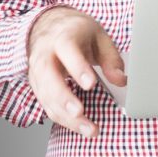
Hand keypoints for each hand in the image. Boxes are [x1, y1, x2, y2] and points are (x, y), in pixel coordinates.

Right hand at [26, 7, 124, 135]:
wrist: (47, 27)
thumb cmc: (75, 33)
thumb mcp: (98, 36)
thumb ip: (110, 58)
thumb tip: (121, 80)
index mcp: (62, 36)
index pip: (66, 49)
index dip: (77, 67)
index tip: (90, 84)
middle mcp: (44, 54)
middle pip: (48, 76)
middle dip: (63, 97)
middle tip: (79, 112)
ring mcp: (37, 71)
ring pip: (46, 95)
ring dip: (65, 116)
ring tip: (89, 129)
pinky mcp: (37, 86)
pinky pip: (46, 105)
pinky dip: (62, 119)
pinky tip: (79, 127)